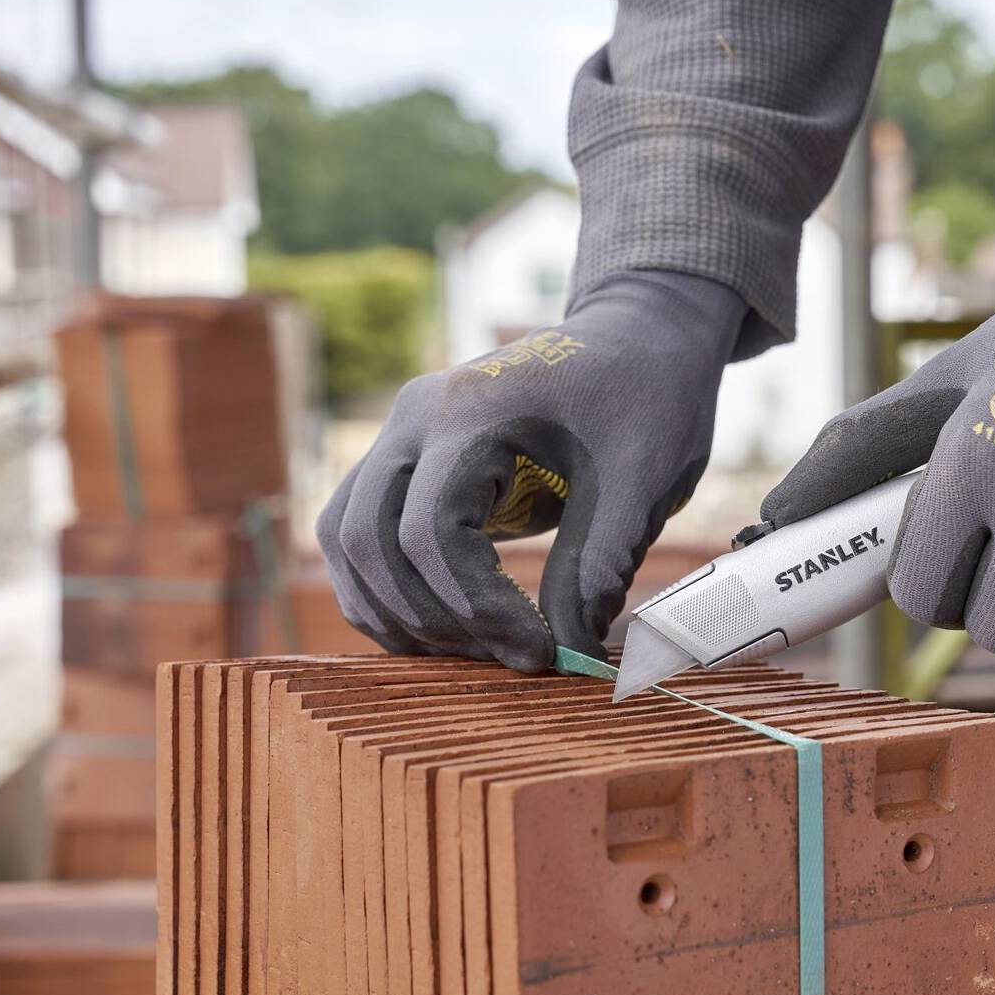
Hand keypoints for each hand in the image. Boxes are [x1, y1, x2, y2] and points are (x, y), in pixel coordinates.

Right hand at [319, 271, 745, 670]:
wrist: (638, 337)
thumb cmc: (648, 395)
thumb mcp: (643, 478)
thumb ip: (598, 565)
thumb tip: (568, 655)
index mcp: (471, 409)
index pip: (431, 531)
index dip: (478, 608)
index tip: (542, 652)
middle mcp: (415, 418)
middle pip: (368, 540)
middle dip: (435, 619)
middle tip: (513, 658)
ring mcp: (401, 437)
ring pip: (346, 541)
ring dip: (399, 611)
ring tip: (478, 653)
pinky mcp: (406, 462)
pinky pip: (358, 536)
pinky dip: (387, 592)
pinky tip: (447, 632)